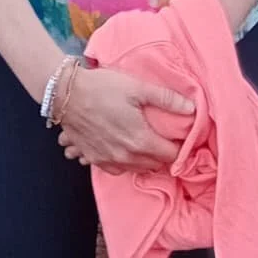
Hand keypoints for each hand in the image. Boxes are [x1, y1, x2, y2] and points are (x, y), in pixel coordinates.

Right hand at [55, 65, 194, 170]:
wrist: (65, 94)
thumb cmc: (102, 88)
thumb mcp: (137, 88)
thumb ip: (167, 99)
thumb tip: (192, 108)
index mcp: (140, 140)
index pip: (171, 155)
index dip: (179, 146)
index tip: (179, 136)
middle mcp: (125, 157)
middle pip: (155, 164)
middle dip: (163, 153)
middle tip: (163, 137)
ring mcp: (108, 160)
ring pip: (136, 169)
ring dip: (145, 159)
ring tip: (145, 142)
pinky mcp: (94, 159)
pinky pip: (116, 169)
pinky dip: (125, 163)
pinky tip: (124, 148)